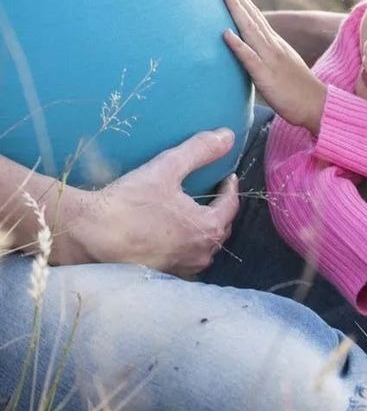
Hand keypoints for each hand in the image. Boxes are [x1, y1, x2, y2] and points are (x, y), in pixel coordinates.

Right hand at [56, 129, 239, 275]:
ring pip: (203, 247)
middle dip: (219, 210)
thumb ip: (199, 151)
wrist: (90, 235)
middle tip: (213, 194)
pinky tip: (171, 236)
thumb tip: (228, 135)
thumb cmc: (130, 203)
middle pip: (220, 229)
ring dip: (203, 231)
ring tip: (193, 214)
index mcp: (208, 228)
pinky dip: (184, 246)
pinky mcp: (163, 275)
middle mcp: (201, 254)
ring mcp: (183, 268)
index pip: (230, 206)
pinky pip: (184, 259)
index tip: (226, 177)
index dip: (230, 189)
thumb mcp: (167, 168)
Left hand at [219, 0, 326, 132]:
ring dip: (236, 9)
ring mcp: (270, 59)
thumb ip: (266, 56)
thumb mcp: (281, 67)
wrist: (318, 106)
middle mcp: (272, 46)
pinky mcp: (267, 76)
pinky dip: (238, 45)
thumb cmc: (298, 91)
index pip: (255, 17)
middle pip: (251, 15)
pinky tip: (226, 33)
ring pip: (250, 29)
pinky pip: (250, 58)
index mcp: (274, 44)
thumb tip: (251, 51)